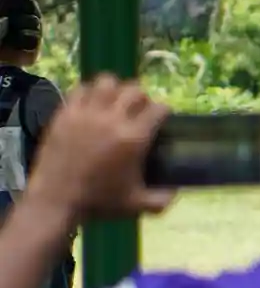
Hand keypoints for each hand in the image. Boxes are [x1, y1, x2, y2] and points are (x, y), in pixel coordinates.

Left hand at [24, 78, 173, 221]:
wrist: (55, 201)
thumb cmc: (99, 202)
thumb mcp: (136, 204)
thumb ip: (161, 199)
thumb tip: (176, 191)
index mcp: (134, 138)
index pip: (159, 108)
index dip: (165, 111)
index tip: (162, 118)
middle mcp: (113, 119)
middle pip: (135, 90)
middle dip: (142, 97)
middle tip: (139, 109)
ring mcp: (87, 114)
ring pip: (107, 82)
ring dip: (115, 89)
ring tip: (114, 101)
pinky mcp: (65, 114)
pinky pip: (80, 90)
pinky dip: (89, 92)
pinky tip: (91, 104)